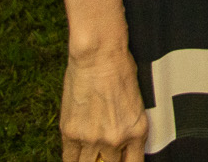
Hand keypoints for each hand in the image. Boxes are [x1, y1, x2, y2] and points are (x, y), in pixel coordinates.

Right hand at [60, 44, 147, 161]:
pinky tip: (76, 155)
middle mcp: (116, 139)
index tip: (120, 160)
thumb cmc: (121, 70)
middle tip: (103, 154)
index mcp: (137, 132)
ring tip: (91, 152)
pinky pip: (69, 158)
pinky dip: (73, 158)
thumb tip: (122, 145)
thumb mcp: (136, 104)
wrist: (99, 55)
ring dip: (89, 160)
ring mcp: (91, 138)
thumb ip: (129, 128)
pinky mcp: (71, 133)